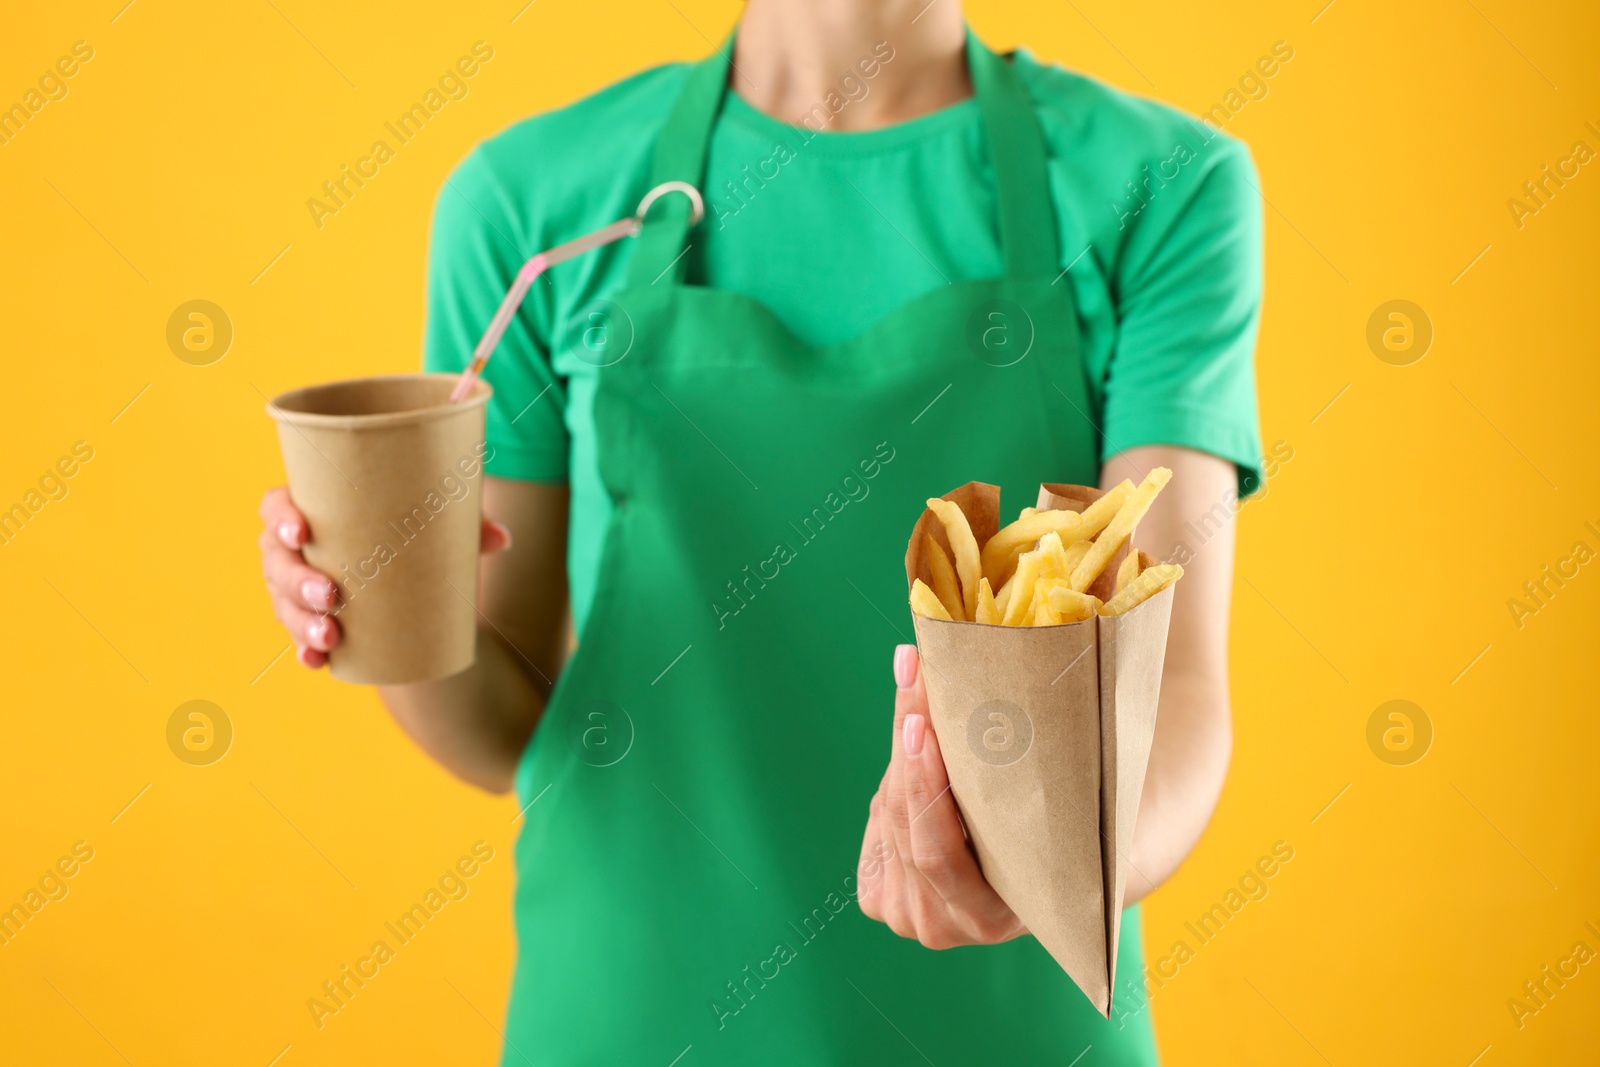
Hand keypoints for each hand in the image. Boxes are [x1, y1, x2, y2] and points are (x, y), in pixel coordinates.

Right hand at [258, 486, 511, 669]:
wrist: (411, 574)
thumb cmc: (414, 530)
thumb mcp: (437, 522)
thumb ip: (466, 524)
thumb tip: (503, 539)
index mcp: (313, 509)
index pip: (276, 506)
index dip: (279, 518)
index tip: (301, 532)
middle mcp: (294, 548)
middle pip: (277, 562)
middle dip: (298, 582)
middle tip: (332, 596)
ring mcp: (296, 587)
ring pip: (283, 603)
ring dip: (301, 622)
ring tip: (331, 636)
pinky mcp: (310, 619)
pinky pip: (297, 637)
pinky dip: (305, 651)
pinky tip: (316, 662)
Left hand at [857, 644, 1025, 948]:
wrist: (1043, 877)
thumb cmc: (1057, 835)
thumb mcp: (1044, 809)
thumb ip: (1016, 764)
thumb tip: (992, 680)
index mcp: (989, 920)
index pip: (938, 854)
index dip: (924, 787)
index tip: (922, 723)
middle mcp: (941, 928)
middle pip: (905, 824)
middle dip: (909, 745)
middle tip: (913, 674)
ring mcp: (906, 915)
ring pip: (888, 815)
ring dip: (906, 756)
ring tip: (922, 695)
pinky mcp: (880, 896)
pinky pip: (878, 824)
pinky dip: (898, 782)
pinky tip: (918, 750)